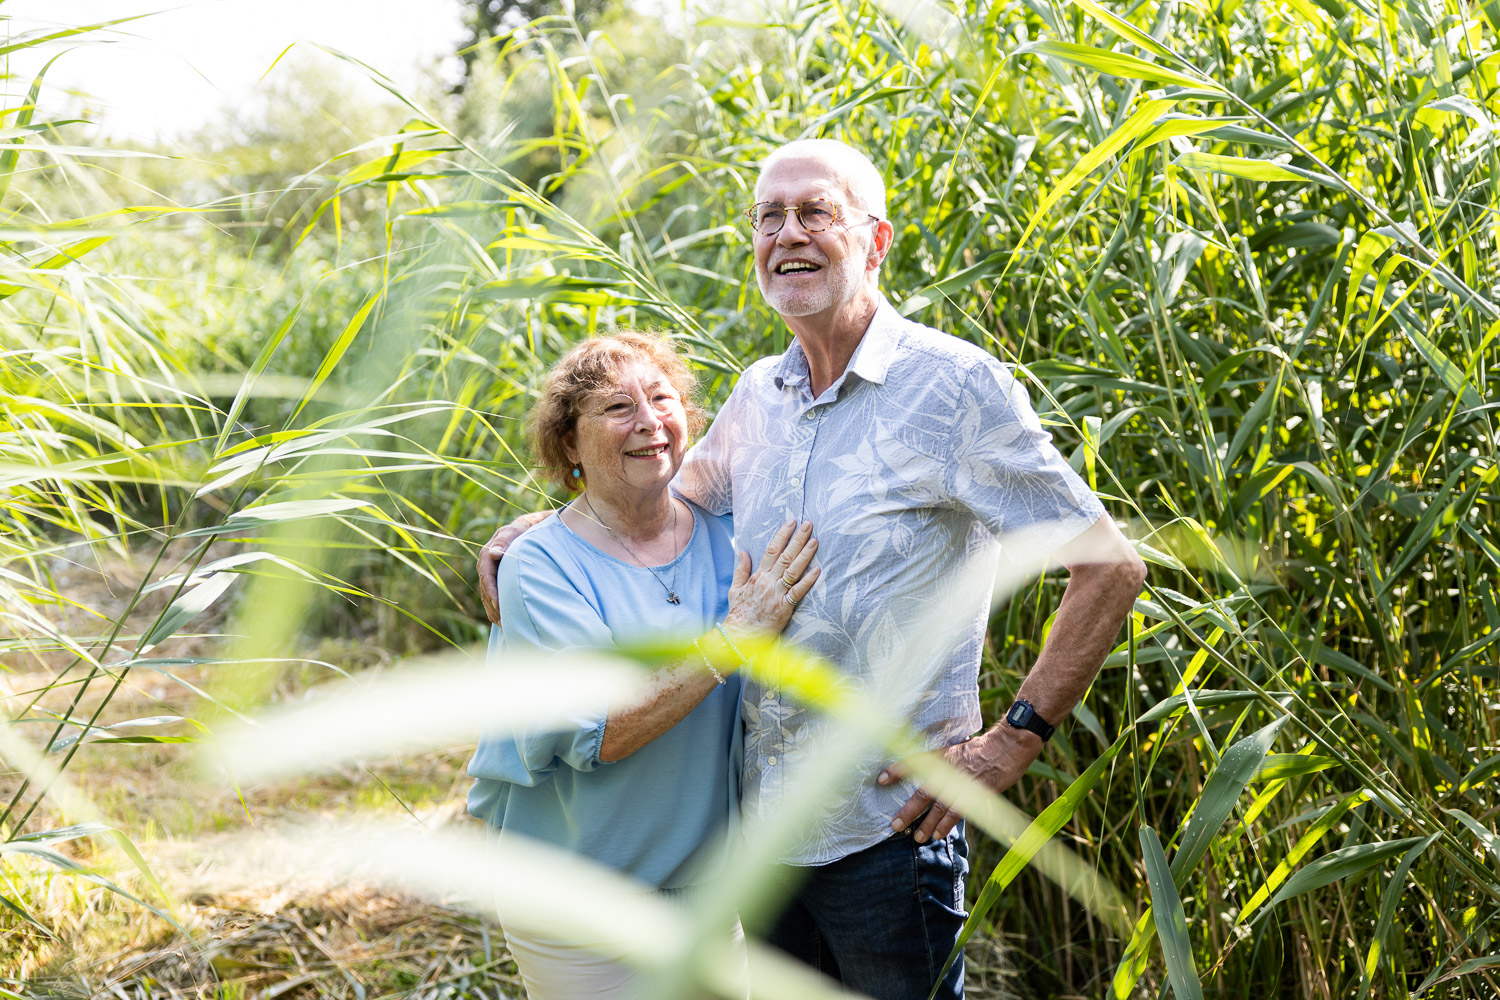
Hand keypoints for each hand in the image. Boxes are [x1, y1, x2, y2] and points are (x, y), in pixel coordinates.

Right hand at [476, 510, 554, 623]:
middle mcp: (487, 564)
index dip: (491, 590)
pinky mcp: (498, 578)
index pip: (486, 574)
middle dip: (492, 605)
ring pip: (487, 594)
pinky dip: (497, 609)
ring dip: (493, 610)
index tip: (499, 604)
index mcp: (488, 553)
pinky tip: (504, 621)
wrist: (532, 528)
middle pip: (485, 588)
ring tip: (504, 625)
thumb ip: (506, 539)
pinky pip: (493, 596)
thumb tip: (494, 553)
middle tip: (502, 621)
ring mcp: (491, 572)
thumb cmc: (526, 530)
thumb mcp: (517, 531)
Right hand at [723, 519, 819, 636]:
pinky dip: (808, 581)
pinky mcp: (784, 608)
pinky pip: (798, 592)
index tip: (791, 522)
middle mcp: (768, 582)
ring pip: (793, 570)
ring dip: (805, 554)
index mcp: (757, 576)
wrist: (740, 636)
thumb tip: (743, 552)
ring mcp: (776, 594)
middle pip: (785, 556)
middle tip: (808, 523)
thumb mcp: (735, 589)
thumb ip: (741, 570)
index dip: (782, 535)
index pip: (771, 550)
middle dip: (797, 538)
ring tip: (815, 540)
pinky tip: (818, 570)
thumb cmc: (739, 614)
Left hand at [877, 726, 1040, 843]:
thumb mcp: (957, 747)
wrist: (1007, 746)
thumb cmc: (983, 746)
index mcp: (943, 755)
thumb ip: (943, 761)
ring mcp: (962, 783)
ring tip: (916, 837)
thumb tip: (931, 773)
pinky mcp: (976, 794)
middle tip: (895, 825)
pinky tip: (938, 834)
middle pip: (924, 793)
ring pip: (939, 808)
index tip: (881, 779)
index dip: (897, 770)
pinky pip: (958, 812)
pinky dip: (947, 824)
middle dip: (908, 811)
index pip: (915, 762)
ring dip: (927, 824)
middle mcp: (949, 769)